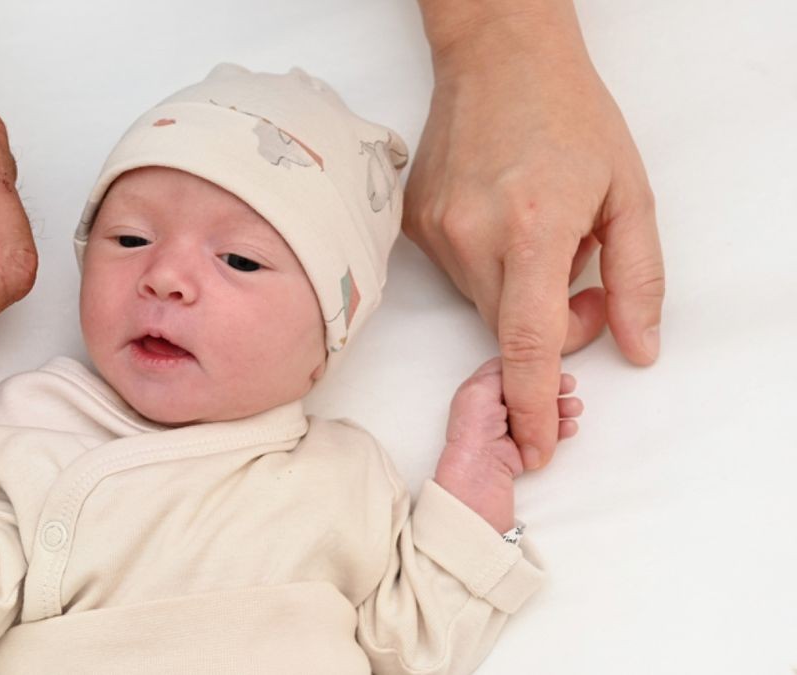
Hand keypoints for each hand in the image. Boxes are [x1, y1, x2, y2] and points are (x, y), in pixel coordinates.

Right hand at [405, 3, 663, 468]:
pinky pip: (456, 273)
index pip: (527, 343)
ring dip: (516, 293)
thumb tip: (637, 348)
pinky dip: (486, 265)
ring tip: (539, 232)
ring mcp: (435, 230)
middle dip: (550, 327)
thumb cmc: (569, 115)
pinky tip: (501, 217)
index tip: (536, 444)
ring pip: (481, 302)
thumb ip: (637, 280)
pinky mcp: (413, 224)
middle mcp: (473, 234)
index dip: (533, 403)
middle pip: (508, 327)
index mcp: (534, 228)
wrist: (498, 60)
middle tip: (583, 276)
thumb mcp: (629, 194)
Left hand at [434, 358, 582, 531]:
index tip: (554, 367)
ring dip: (559, 409)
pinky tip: (569, 427)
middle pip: (527, 391)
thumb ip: (511, 376)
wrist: (476, 478)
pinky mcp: (517, 451)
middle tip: (570, 387)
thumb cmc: (472, 434)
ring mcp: (505, 431)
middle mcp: (489, 409)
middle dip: (551, 389)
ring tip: (575, 408)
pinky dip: (558, 430)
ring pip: (538, 413)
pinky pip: (543, 436)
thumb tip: (535, 374)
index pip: (509, 369)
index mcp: (478, 391)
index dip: (533, 368)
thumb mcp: (484, 390)